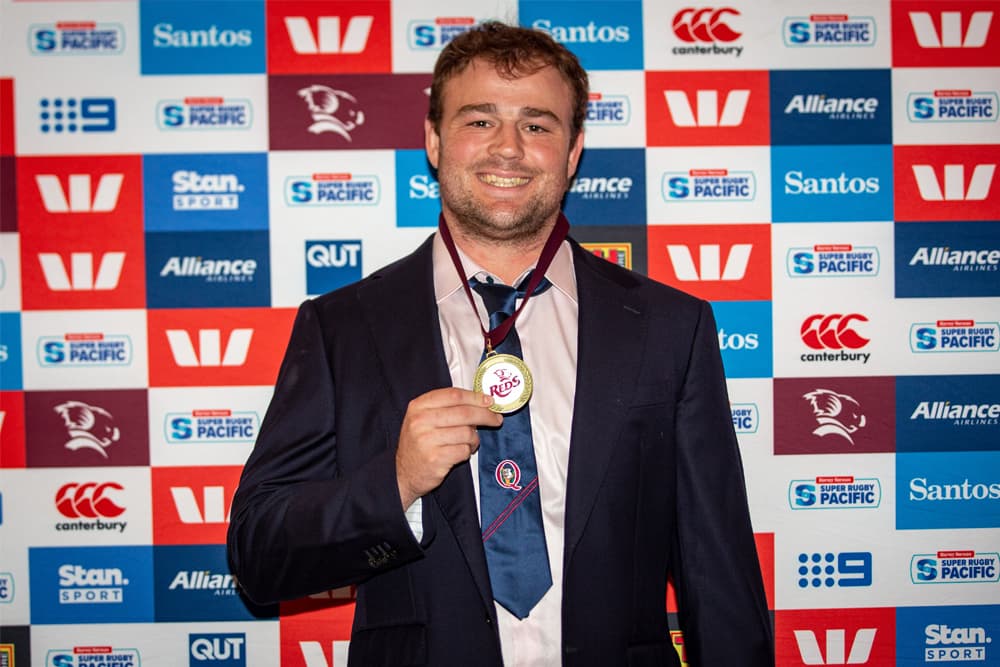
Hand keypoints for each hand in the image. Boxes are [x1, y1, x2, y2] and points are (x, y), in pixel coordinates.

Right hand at [396, 387, 501, 508]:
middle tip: (496, 419)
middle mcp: (421, 421)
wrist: (403, 473)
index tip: (489, 401)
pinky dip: (467, 451)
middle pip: (464, 412)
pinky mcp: (435, 458)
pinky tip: (461, 452)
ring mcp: (427, 440)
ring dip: (474, 438)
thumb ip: (447, 407)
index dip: (475, 397)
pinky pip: (464, 450)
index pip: (454, 395)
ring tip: (469, 442)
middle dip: (485, 415)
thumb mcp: (423, 419)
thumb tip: (482, 402)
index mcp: (419, 406)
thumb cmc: (419, 443)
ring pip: (467, 433)